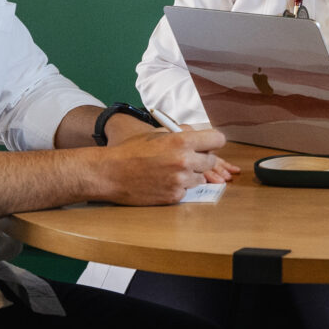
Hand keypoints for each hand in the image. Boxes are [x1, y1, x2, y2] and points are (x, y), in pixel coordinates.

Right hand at [96, 127, 234, 204]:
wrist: (111, 173)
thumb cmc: (131, 150)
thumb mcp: (156, 133)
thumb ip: (181, 133)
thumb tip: (199, 135)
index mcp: (181, 141)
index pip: (217, 140)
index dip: (212, 142)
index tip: (207, 144)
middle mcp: (185, 161)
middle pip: (211, 161)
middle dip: (202, 159)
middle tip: (187, 158)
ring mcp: (180, 180)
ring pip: (201, 178)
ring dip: (190, 175)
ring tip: (170, 170)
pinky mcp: (174, 196)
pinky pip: (187, 190)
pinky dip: (178, 187)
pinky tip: (162, 182)